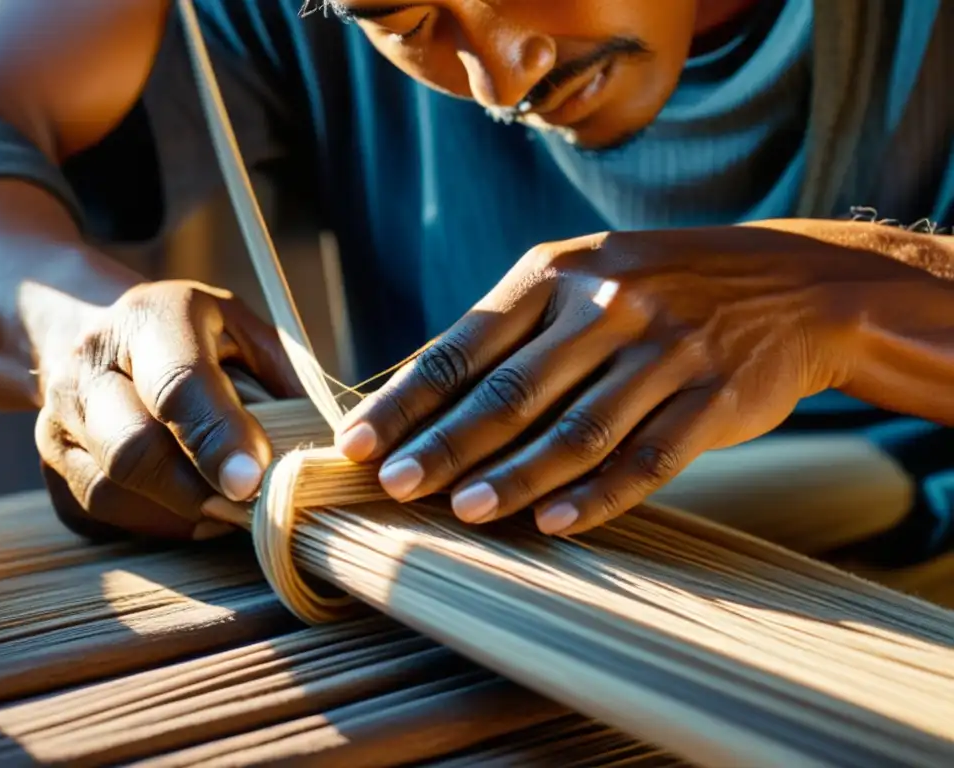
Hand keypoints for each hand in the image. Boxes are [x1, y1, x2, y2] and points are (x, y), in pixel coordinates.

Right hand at [35, 280, 299, 539]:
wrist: (90, 332)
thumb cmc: (191, 335)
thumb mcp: (242, 328)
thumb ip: (281, 375)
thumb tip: (319, 441)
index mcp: (150, 318)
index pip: (178, 384)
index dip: (217, 438)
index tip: (252, 482)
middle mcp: (89, 364)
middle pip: (133, 448)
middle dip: (197, 490)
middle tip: (248, 509)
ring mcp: (57, 416)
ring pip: (111, 489)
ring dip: (177, 512)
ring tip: (226, 512)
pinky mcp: (50, 461)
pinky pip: (96, 512)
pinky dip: (151, 523)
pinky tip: (190, 513)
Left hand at [334, 224, 923, 535]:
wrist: (795, 281)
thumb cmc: (662, 284)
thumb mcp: (587, 275)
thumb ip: (515, 328)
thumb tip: (422, 391)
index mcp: (559, 271)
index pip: (464, 344)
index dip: (407, 399)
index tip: (357, 444)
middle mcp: (610, 304)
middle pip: (511, 390)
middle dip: (446, 445)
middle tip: (395, 488)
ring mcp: (668, 349)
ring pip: (577, 429)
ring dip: (516, 477)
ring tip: (464, 512)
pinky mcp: (717, 395)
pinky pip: (650, 457)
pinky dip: (600, 494)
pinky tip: (554, 522)